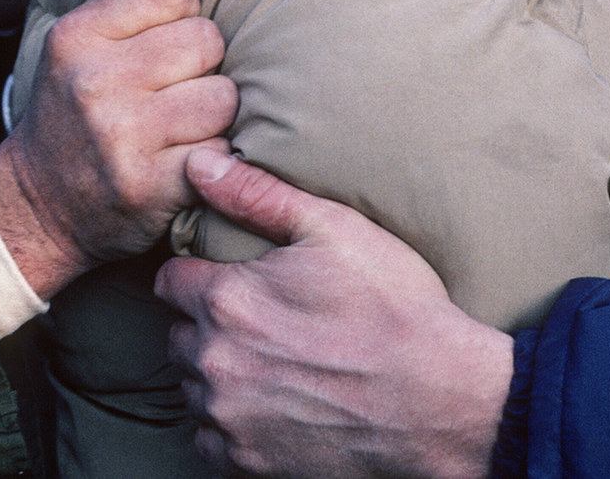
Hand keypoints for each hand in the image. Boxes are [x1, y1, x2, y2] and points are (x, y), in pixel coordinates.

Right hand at [0, 0, 234, 298]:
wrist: (37, 207)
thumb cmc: (74, 116)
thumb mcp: (77, 49)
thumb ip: (132, 13)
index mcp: (77, 35)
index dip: (184, 16)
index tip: (166, 44)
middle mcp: (94, 80)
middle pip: (206, 40)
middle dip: (203, 66)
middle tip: (174, 92)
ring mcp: (121, 134)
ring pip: (224, 97)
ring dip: (214, 115)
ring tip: (181, 128)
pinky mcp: (147, 185)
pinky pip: (221, 151)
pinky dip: (214, 159)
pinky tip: (184, 162)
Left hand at [154, 148, 511, 478]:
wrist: (440, 401)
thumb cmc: (393, 309)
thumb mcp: (333, 229)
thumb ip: (257, 194)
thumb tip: (199, 161)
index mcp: (226, 300)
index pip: (169, 279)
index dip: (200, 273)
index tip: (233, 278)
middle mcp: (214, 362)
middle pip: (178, 336)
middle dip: (208, 325)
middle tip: (262, 321)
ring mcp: (229, 418)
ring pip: (193, 389)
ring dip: (219, 375)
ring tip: (273, 363)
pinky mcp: (248, 464)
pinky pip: (210, 441)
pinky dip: (231, 426)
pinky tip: (273, 406)